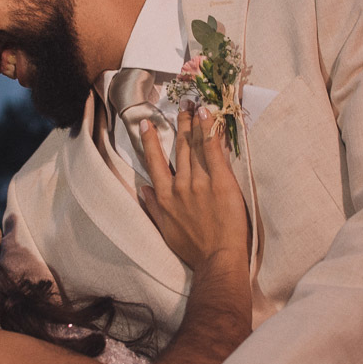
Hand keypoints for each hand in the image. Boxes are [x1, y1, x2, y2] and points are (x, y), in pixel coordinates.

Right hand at [139, 105, 248, 270]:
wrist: (218, 259)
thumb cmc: (193, 249)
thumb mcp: (165, 230)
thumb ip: (152, 208)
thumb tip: (142, 189)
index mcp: (164, 196)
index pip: (154, 162)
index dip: (149, 140)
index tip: (146, 123)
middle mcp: (179, 185)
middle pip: (179, 148)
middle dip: (179, 123)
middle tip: (182, 105)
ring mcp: (199, 182)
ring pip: (194, 145)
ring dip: (193, 122)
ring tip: (194, 106)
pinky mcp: (220, 181)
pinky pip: (213, 150)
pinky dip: (209, 130)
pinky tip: (208, 115)